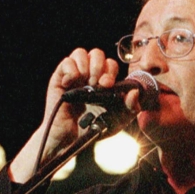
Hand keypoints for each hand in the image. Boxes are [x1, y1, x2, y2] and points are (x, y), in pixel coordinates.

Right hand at [10, 48, 121, 182]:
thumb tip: (135, 92)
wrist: (72, 140)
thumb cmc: (93, 129)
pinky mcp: (59, 79)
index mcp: (103, 82)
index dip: (110, 71)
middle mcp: (88, 76)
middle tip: (96, 84)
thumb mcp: (118, 121)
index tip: (108, 86)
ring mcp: (73, 76)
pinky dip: (71, 71)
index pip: (110, 64)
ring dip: (85, 67)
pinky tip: (71, 85)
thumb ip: (131, 108)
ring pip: (80, 53)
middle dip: (99, 67)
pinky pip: (66, 62)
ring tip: (84, 84)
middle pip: (96, 53)